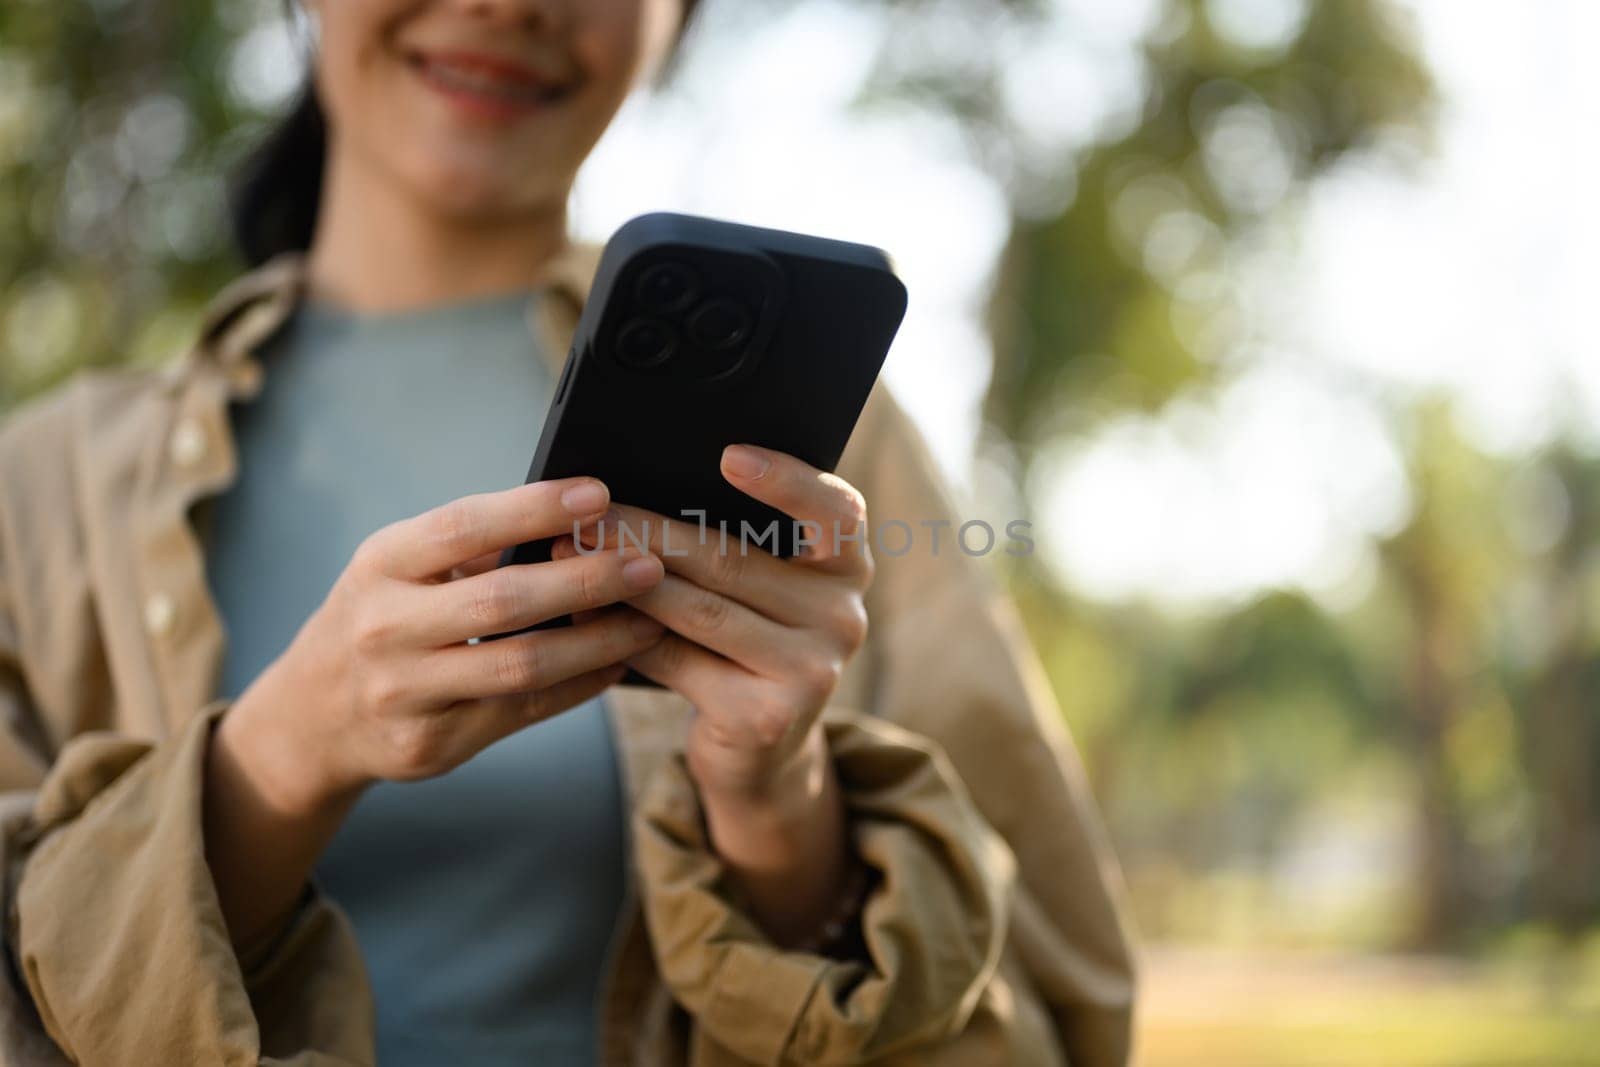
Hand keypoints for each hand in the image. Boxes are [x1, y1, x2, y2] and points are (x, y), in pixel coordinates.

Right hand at [226, 476, 666, 815]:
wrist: (312, 716)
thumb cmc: (382, 616)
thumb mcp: (399, 568)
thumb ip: (472, 546)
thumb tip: (580, 513)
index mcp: (381, 565)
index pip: (462, 527)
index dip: (533, 508)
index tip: (598, 493)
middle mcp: (385, 628)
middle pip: (502, 602)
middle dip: (586, 581)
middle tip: (648, 564)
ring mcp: (405, 693)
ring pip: (521, 666)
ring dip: (597, 642)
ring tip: (650, 618)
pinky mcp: (432, 744)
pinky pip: (525, 711)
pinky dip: (581, 684)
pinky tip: (618, 661)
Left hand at [552, 444, 872, 802]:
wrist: (760, 750)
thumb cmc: (745, 644)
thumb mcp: (759, 592)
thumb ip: (732, 545)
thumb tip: (631, 498)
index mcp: (848, 568)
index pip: (836, 511)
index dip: (786, 481)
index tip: (728, 455)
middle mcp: (843, 616)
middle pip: (734, 560)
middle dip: (649, 532)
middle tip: (587, 513)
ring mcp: (811, 670)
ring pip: (701, 609)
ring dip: (626, 581)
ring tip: (571, 555)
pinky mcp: (767, 717)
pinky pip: (679, 661)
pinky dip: (625, 635)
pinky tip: (584, 616)